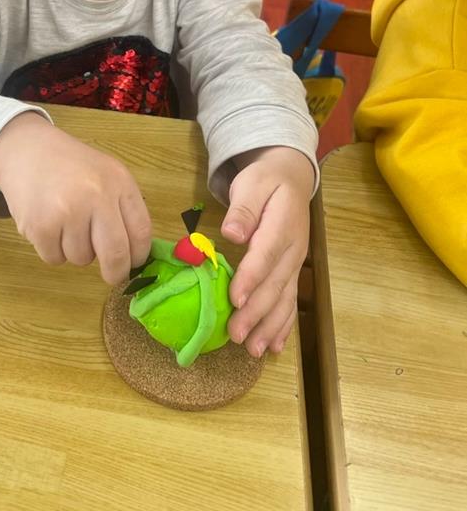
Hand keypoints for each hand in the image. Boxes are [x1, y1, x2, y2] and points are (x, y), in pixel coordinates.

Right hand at [0, 113, 151, 283]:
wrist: (26, 150)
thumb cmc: (71, 167)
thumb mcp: (106, 174)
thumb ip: (123, 209)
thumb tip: (134, 256)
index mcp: (118, 181)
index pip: (141, 232)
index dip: (139, 256)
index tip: (133, 264)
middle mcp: (96, 195)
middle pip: (116, 254)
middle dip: (116, 273)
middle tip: (112, 276)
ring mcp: (67, 211)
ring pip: (82, 259)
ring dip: (76, 251)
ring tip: (66, 223)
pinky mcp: (40, 226)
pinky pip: (55, 258)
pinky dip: (52, 250)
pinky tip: (48, 224)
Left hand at [220, 146, 313, 356]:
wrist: (292, 178)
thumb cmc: (266, 180)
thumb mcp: (252, 183)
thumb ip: (243, 207)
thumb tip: (233, 232)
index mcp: (281, 224)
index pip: (265, 255)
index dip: (251, 278)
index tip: (234, 300)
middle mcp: (293, 249)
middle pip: (275, 284)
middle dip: (256, 313)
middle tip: (236, 336)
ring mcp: (295, 263)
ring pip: (285, 299)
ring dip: (270, 326)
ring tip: (254, 350)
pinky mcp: (293, 271)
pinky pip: (291, 301)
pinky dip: (284, 325)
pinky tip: (275, 346)